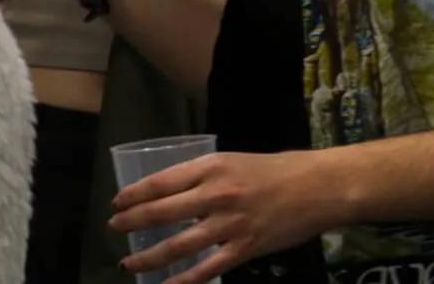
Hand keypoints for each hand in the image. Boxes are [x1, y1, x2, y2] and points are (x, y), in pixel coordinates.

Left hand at [109, 149, 353, 283]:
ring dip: (148, 256)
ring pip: (177, 245)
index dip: (133, 194)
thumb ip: (206, 177)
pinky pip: (205, 269)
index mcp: (211, 167)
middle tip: (114, 229)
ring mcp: (228, 224)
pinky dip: (182, 281)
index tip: (117, 202)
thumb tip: (175, 194)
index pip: (160, 182)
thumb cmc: (279, 170)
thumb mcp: (235, 161)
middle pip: (160, 212)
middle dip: (131, 222)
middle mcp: (214, 194)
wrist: (319, 187)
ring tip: (128, 262)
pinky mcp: (243, 248)